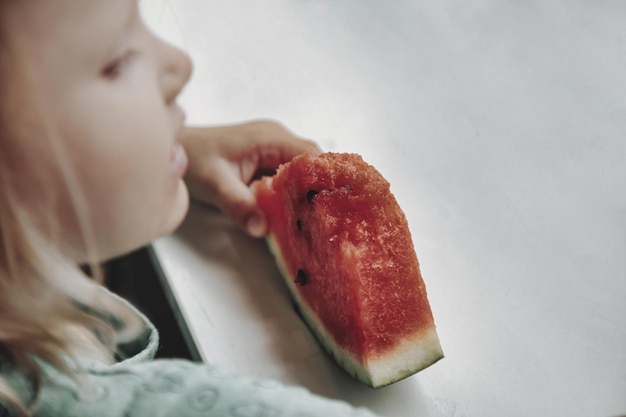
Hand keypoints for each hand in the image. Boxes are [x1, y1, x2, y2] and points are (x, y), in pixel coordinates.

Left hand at [180, 120, 318, 236]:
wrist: (171, 150)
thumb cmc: (191, 158)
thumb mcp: (214, 183)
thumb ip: (238, 204)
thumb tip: (261, 228)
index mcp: (270, 138)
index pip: (312, 156)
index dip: (327, 180)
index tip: (336, 205)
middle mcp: (276, 141)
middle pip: (312, 166)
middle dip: (321, 192)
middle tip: (329, 221)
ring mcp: (271, 152)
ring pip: (302, 175)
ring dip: (308, 196)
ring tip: (318, 222)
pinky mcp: (264, 165)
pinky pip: (288, 180)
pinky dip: (293, 197)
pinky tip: (295, 217)